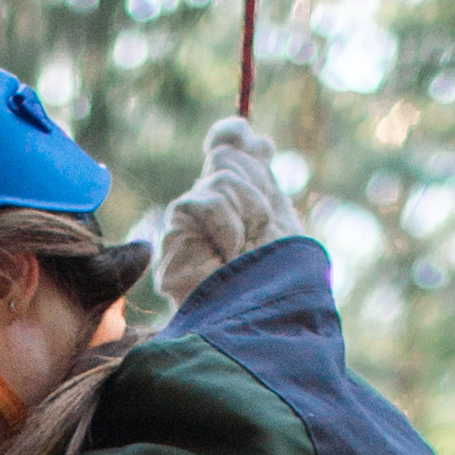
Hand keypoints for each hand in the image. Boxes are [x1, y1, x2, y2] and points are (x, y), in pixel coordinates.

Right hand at [153, 117, 299, 311]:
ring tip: (246, 250)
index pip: (228, 151)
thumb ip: (258, 177)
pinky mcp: (174, 242)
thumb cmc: (281, 278)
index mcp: (241, 205)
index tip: (261, 145)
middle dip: (254, 188)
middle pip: (226, 159)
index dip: (236, 137)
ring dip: (247, 210)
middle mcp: (211, 213)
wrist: (266, 316)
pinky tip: (228, 255)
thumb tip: (252, 138)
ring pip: (219, 177)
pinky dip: (225, 226)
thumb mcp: (278, 216)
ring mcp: (189, 228)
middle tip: (262, 228)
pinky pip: (201, 202)